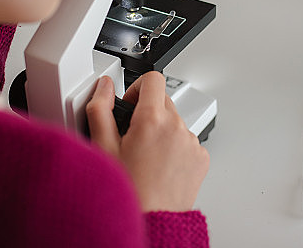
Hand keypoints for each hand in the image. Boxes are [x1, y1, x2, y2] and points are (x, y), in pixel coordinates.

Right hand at [86, 72, 209, 211]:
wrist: (153, 222)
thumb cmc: (128, 190)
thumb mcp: (103, 148)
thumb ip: (100, 109)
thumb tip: (103, 86)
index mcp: (152, 119)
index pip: (153, 79)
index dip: (137, 88)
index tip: (130, 104)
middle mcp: (177, 127)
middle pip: (163, 100)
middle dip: (147, 112)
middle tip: (132, 136)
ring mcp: (192, 142)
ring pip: (175, 121)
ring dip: (161, 130)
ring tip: (146, 157)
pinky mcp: (201, 158)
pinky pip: (187, 141)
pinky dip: (175, 147)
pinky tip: (160, 166)